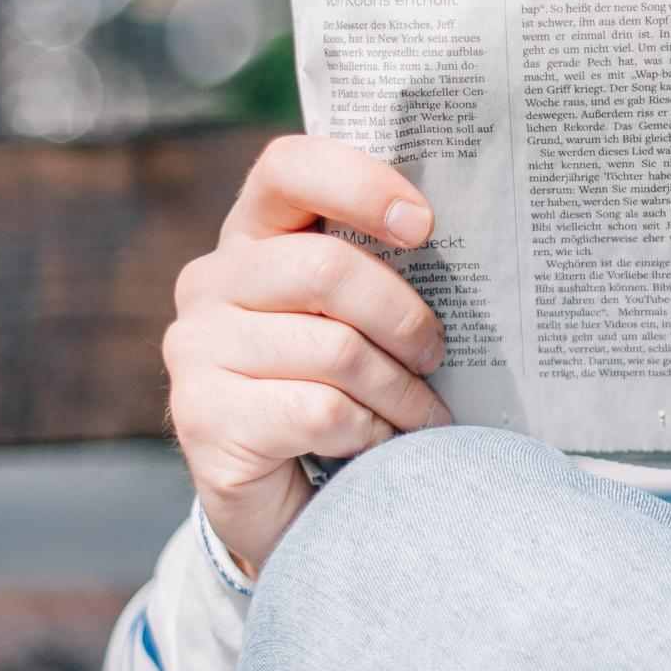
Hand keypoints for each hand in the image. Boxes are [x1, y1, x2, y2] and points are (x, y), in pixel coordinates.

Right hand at [164, 136, 453, 573]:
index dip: (360, 184)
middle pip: (326, 267)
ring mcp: (196, 349)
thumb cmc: (342, 390)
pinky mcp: (203, 417)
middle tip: (436, 353)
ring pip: (334, 349)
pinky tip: (377, 445)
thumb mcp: (360, 318)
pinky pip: (320, 410)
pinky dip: (371, 432)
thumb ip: (382, 268)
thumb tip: (475, 238)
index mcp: (252, 236)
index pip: (288, 167)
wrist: (289, 503)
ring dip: (399, 391)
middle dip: (403, 316)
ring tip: (419, 416)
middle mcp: (210, 282)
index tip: (424, 225)